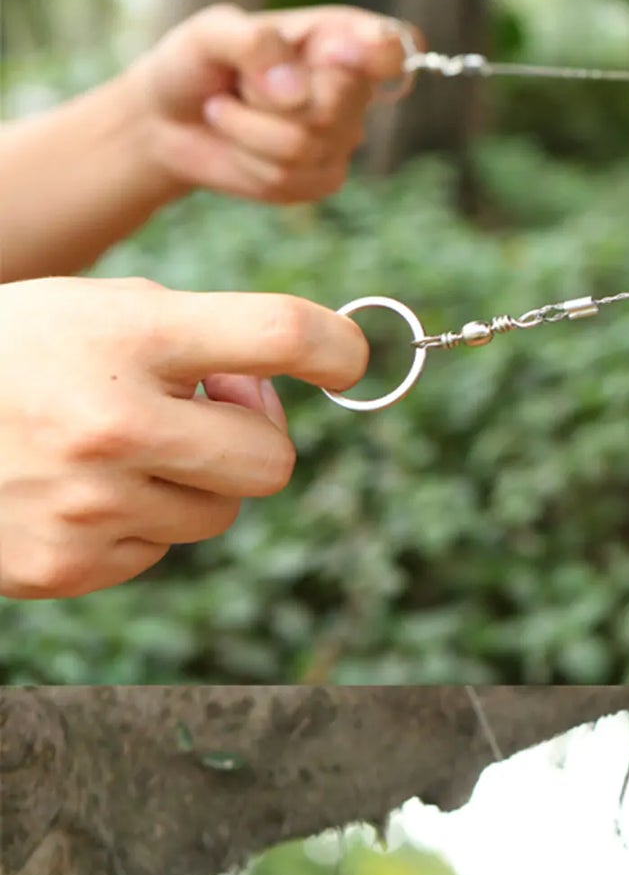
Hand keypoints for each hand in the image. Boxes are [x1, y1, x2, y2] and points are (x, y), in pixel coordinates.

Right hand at [0, 276, 366, 598]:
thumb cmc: (8, 356)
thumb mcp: (84, 308)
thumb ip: (188, 335)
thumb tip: (270, 390)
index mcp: (123, 338)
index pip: (276, 332)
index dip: (335, 346)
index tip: (348, 358)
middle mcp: (114, 425)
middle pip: (272, 462)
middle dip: (254, 439)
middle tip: (210, 412)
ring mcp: (91, 505)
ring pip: (220, 514)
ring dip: (192, 482)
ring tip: (118, 448)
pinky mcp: (70, 566)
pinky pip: (158, 549)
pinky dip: (136, 522)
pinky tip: (74, 489)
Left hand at [129, 5, 418, 203]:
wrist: (170, 123)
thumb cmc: (196, 65)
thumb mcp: (210, 32)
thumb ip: (254, 45)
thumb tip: (297, 93)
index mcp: (336, 37)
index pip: (392, 45)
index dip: (381, 54)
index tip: (340, 54)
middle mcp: (350, 89)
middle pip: (339, 102)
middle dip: (274, 97)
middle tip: (242, 84)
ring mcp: (341, 140)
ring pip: (304, 144)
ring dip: (247, 130)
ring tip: (229, 112)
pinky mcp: (323, 180)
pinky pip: (291, 178)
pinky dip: (249, 160)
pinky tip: (240, 147)